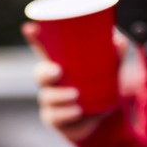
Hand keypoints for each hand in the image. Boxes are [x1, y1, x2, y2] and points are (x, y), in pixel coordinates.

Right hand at [23, 20, 121, 142]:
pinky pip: (56, 117)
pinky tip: (78, 112)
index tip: (28, 27)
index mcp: (60, 64)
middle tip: (58, 71)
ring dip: (60, 96)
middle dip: (45, 72)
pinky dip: (67, 114)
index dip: (34, 39)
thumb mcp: (110, 70)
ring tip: (76, 95)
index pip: (43, 49)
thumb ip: (115, 55)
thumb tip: (118, 41)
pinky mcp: (55, 119)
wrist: (103, 118)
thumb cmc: (100, 86)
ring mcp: (51, 101)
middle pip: (40, 74)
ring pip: (47, 97)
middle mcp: (51, 82)